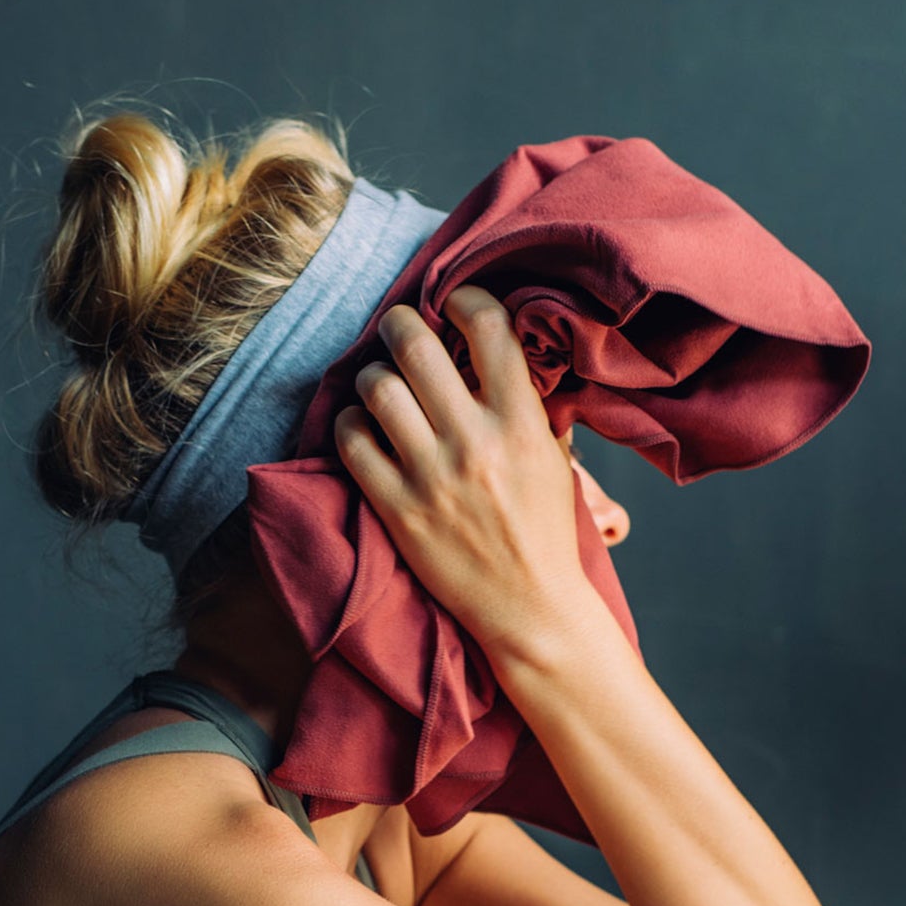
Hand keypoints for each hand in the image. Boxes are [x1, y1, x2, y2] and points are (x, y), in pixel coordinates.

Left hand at [333, 283, 591, 657]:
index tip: (455, 304)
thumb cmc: (543, 531)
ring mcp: (432, 477)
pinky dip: (353, 424)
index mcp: (523, 423)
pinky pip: (353, 442)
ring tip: (382, 384)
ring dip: (375, 375)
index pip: (488, 326)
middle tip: (401, 331)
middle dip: (402, 324)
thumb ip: (526, 405)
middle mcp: (476, 443)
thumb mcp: (553, 459)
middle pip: (416, 345)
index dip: (464, 298)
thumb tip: (496, 351)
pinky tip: (364, 427)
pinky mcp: (398, 509)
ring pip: (379, 388)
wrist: (530, 608)